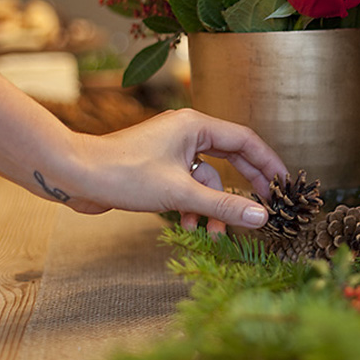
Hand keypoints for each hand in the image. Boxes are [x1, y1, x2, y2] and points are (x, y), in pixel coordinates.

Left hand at [53, 108, 286, 233]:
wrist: (74, 176)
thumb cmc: (124, 175)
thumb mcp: (180, 194)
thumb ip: (223, 206)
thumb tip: (261, 217)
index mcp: (196, 125)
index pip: (246, 140)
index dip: (268, 163)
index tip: (285, 185)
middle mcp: (187, 132)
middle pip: (230, 158)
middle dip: (243, 188)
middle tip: (264, 209)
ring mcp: (172, 149)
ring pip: (206, 178)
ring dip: (210, 207)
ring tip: (210, 234)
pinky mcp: (158, 167)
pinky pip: (188, 186)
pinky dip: (191, 206)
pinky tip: (187, 227)